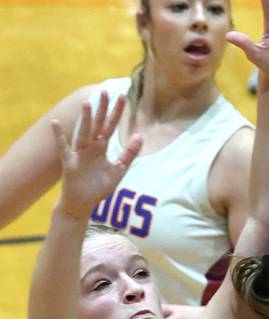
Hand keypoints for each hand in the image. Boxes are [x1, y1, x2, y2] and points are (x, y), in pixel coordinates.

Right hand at [51, 91, 142, 219]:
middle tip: (105, 91)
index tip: (124, 97)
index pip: (111, 126)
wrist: (83, 203)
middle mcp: (90, 147)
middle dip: (102, 110)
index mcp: (102, 147)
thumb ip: (129, 153)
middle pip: (97, 125)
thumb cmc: (99, 186)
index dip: (117, 113)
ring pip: (83, 133)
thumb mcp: (119, 169)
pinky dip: (59, 137)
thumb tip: (140, 135)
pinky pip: (63, 148)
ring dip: (85, 119)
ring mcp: (79, 154)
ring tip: (87, 103)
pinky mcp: (69, 164)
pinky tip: (55, 124)